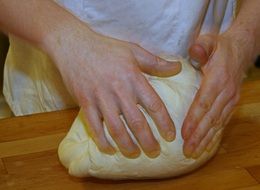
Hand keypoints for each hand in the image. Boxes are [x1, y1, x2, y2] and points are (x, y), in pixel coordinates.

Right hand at [47, 24, 180, 157]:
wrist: (74, 46)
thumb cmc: (106, 48)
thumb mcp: (133, 50)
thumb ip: (156, 62)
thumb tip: (178, 67)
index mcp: (133, 78)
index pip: (154, 105)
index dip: (164, 123)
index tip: (170, 136)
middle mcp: (118, 91)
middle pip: (136, 122)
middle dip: (148, 141)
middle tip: (155, 152)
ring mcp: (100, 98)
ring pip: (116, 128)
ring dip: (127, 145)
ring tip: (135, 154)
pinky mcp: (85, 103)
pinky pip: (94, 127)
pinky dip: (102, 141)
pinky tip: (109, 149)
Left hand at [182, 33, 252, 157]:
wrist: (241, 50)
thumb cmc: (220, 47)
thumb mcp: (209, 41)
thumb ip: (201, 47)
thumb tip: (194, 51)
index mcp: (218, 79)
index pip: (204, 103)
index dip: (194, 119)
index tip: (184, 134)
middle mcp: (226, 93)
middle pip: (210, 118)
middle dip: (199, 136)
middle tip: (187, 150)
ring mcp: (231, 100)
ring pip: (217, 123)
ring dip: (206, 139)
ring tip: (194, 152)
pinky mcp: (232, 103)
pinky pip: (223, 122)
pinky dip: (214, 134)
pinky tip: (206, 143)